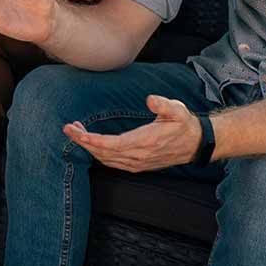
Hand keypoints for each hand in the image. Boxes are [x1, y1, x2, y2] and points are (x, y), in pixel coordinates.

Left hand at [61, 95, 200, 171]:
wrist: (196, 144)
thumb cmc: (184, 125)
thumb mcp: (178, 110)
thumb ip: (164, 105)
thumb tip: (150, 100)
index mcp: (144, 142)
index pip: (111, 144)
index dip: (91, 140)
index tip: (76, 132)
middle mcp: (138, 156)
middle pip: (103, 153)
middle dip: (83, 142)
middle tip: (68, 129)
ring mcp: (137, 163)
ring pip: (105, 159)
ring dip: (89, 147)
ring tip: (77, 132)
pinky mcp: (137, 165)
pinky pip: (112, 162)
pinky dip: (98, 153)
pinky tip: (91, 143)